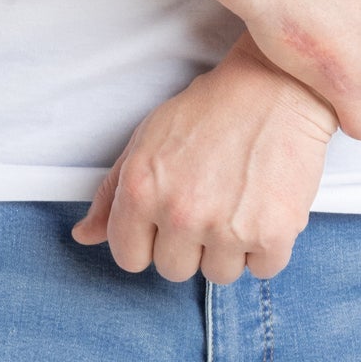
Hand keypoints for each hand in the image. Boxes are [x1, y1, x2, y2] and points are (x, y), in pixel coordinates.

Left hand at [71, 33, 337, 283]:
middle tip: (209, 202)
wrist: (275, 86)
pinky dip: (268, 246)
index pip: (129, 258)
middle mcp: (180, 213)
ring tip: (239, 202)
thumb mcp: (146, 141)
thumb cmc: (212, 109)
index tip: (166, 223)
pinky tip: (264, 207)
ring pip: (219, 274)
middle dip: (190, 244)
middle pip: (174, 270)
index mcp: (142, 191)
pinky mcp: (272, 234)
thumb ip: (112, 193)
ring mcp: (226, 227)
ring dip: (230, 248)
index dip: (149, 240)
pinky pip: (263, 269)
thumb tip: (85, 235)